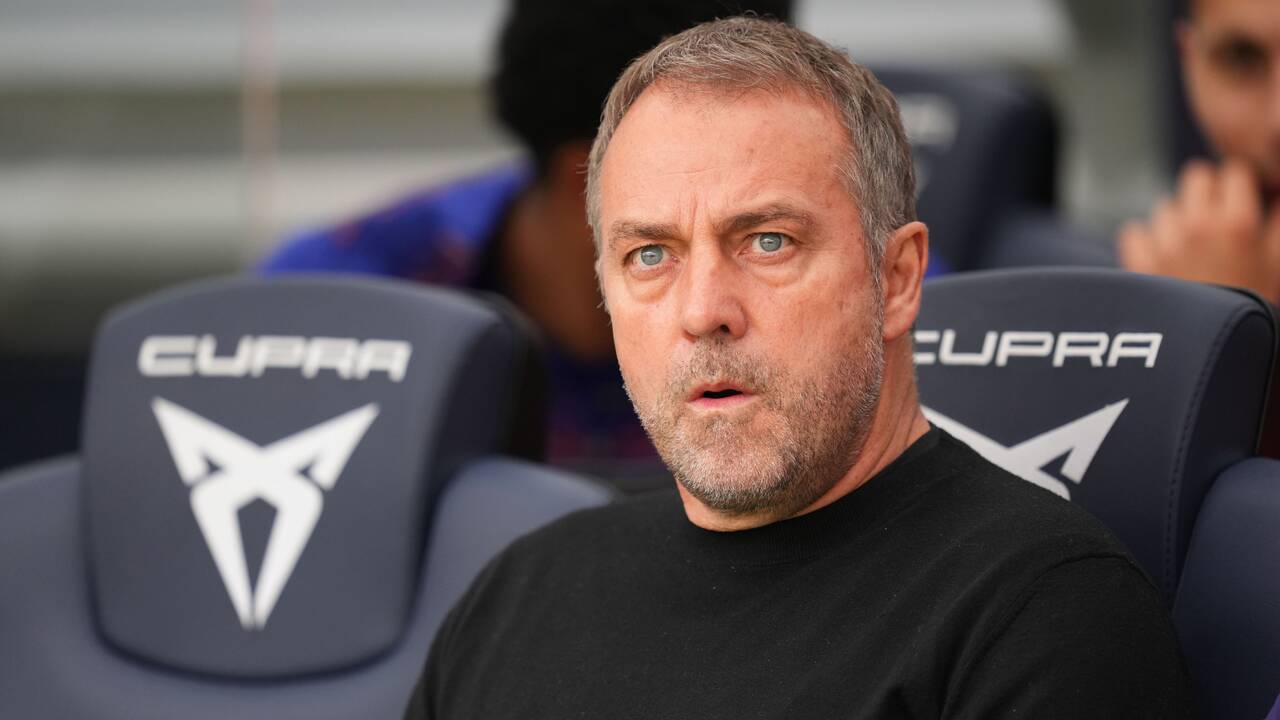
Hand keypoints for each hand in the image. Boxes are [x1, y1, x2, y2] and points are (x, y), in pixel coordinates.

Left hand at [1118, 159, 1279, 304]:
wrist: (1215, 353)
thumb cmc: (1254, 309)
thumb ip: (1279, 223)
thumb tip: (1277, 198)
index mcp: (1237, 223)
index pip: (1232, 172)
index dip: (1239, 183)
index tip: (1243, 198)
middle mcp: (1197, 226)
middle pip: (1195, 179)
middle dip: (1209, 191)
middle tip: (1218, 216)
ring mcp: (1164, 243)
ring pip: (1166, 206)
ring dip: (1180, 218)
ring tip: (1195, 244)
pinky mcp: (1140, 263)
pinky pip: (1135, 231)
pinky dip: (1148, 239)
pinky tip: (1164, 255)